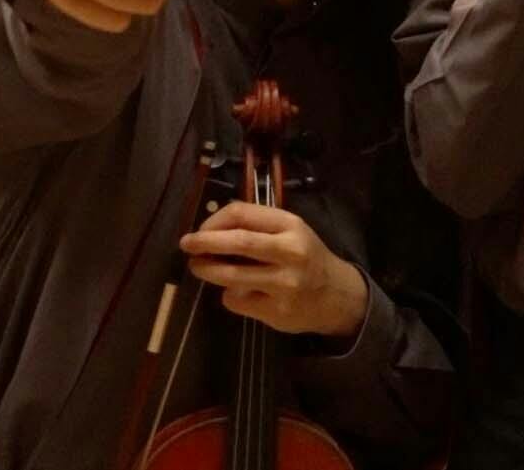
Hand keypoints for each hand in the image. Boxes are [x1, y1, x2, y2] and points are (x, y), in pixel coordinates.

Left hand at [180, 201, 369, 340]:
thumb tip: (211, 227)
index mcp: (291, 225)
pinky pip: (237, 300)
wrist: (336, 296)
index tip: (201, 229)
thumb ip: (258, 226)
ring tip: (198, 268)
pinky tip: (239, 292)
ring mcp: (284, 283)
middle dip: (205, 242)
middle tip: (186, 245)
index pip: (242, 213)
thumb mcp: (291, 232)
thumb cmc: (306, 257)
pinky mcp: (277, 310)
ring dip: (207, 270)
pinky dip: (228, 295)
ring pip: (232, 275)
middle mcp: (290, 251)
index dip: (214, 220)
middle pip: (238, 242)